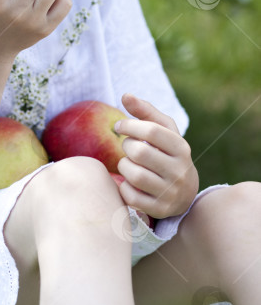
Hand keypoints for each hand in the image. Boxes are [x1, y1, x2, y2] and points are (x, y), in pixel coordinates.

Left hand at [113, 94, 198, 219]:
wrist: (185, 192)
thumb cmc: (167, 152)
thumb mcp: (163, 130)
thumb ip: (145, 111)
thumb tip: (125, 95)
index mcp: (181, 148)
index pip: (152, 131)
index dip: (130, 125)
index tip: (119, 125)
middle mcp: (180, 171)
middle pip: (140, 152)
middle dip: (126, 146)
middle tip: (125, 146)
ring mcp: (171, 193)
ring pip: (134, 175)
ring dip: (123, 166)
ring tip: (126, 163)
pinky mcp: (160, 210)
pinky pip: (131, 197)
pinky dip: (123, 187)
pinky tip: (128, 181)